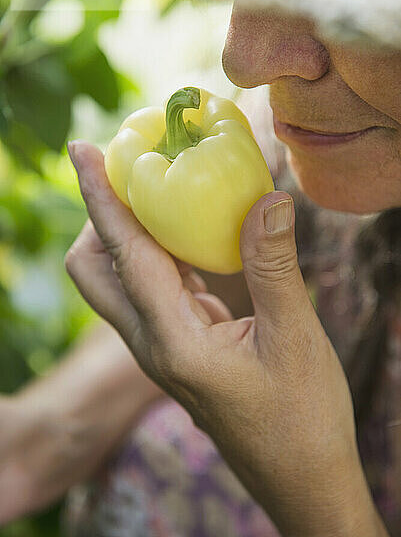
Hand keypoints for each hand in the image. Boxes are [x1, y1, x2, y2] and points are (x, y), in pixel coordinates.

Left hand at [66, 141, 385, 536]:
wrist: (302, 478)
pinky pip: (154, 290)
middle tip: (134, 175)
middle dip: (101, 218)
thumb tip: (267, 198)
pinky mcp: (181, 348)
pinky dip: (161, 254)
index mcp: (172, 341)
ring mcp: (163, 348)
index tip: (82, 150)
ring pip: (121, 279)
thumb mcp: (294, 338)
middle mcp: (153, 343)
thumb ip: (274, 266)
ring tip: (162, 191)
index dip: (99, 196)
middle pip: (95, 270)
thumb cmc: (301, 419)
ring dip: (131, 233)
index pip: (122, 252)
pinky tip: (192, 237)